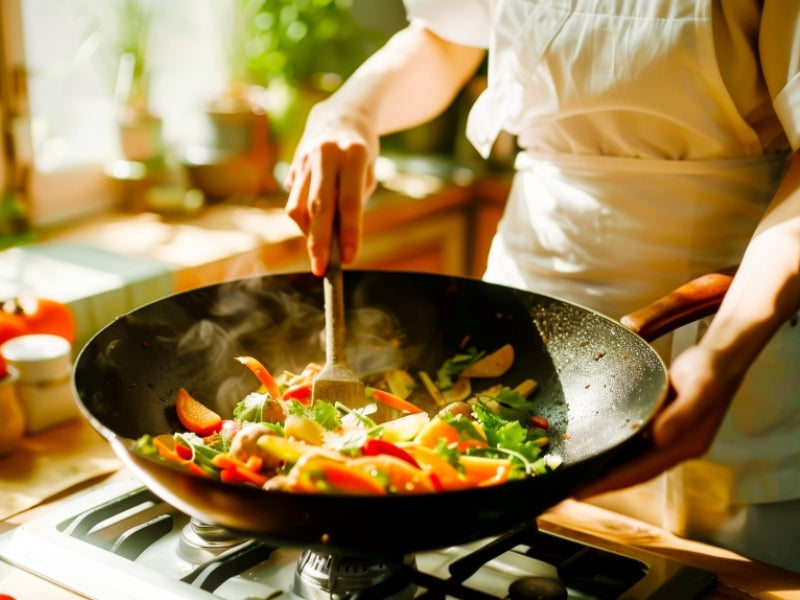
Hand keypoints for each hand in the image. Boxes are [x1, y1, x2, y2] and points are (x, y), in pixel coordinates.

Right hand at [284, 101, 379, 275]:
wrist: (341, 115)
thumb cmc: (361, 152)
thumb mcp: (368, 171)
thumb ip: (353, 201)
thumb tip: (334, 239)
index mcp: (353, 154)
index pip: (349, 203)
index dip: (349, 234)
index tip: (348, 259)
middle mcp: (326, 154)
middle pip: (318, 207)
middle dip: (319, 243)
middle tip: (321, 269)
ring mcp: (305, 159)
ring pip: (298, 207)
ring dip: (308, 233)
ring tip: (320, 247)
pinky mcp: (293, 165)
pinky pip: (294, 201)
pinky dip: (304, 219)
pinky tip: (314, 222)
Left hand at [575, 343, 740, 498]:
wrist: (721, 356)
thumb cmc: (710, 369)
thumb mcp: (700, 387)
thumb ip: (682, 414)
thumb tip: (659, 438)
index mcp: (686, 446)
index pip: (642, 471)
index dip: (612, 483)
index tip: (583, 492)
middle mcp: (676, 448)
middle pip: (634, 473)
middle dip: (604, 483)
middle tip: (570, 492)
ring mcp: (670, 440)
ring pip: (633, 462)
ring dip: (607, 471)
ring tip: (578, 477)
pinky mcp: (662, 427)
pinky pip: (634, 446)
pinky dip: (615, 452)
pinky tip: (598, 450)